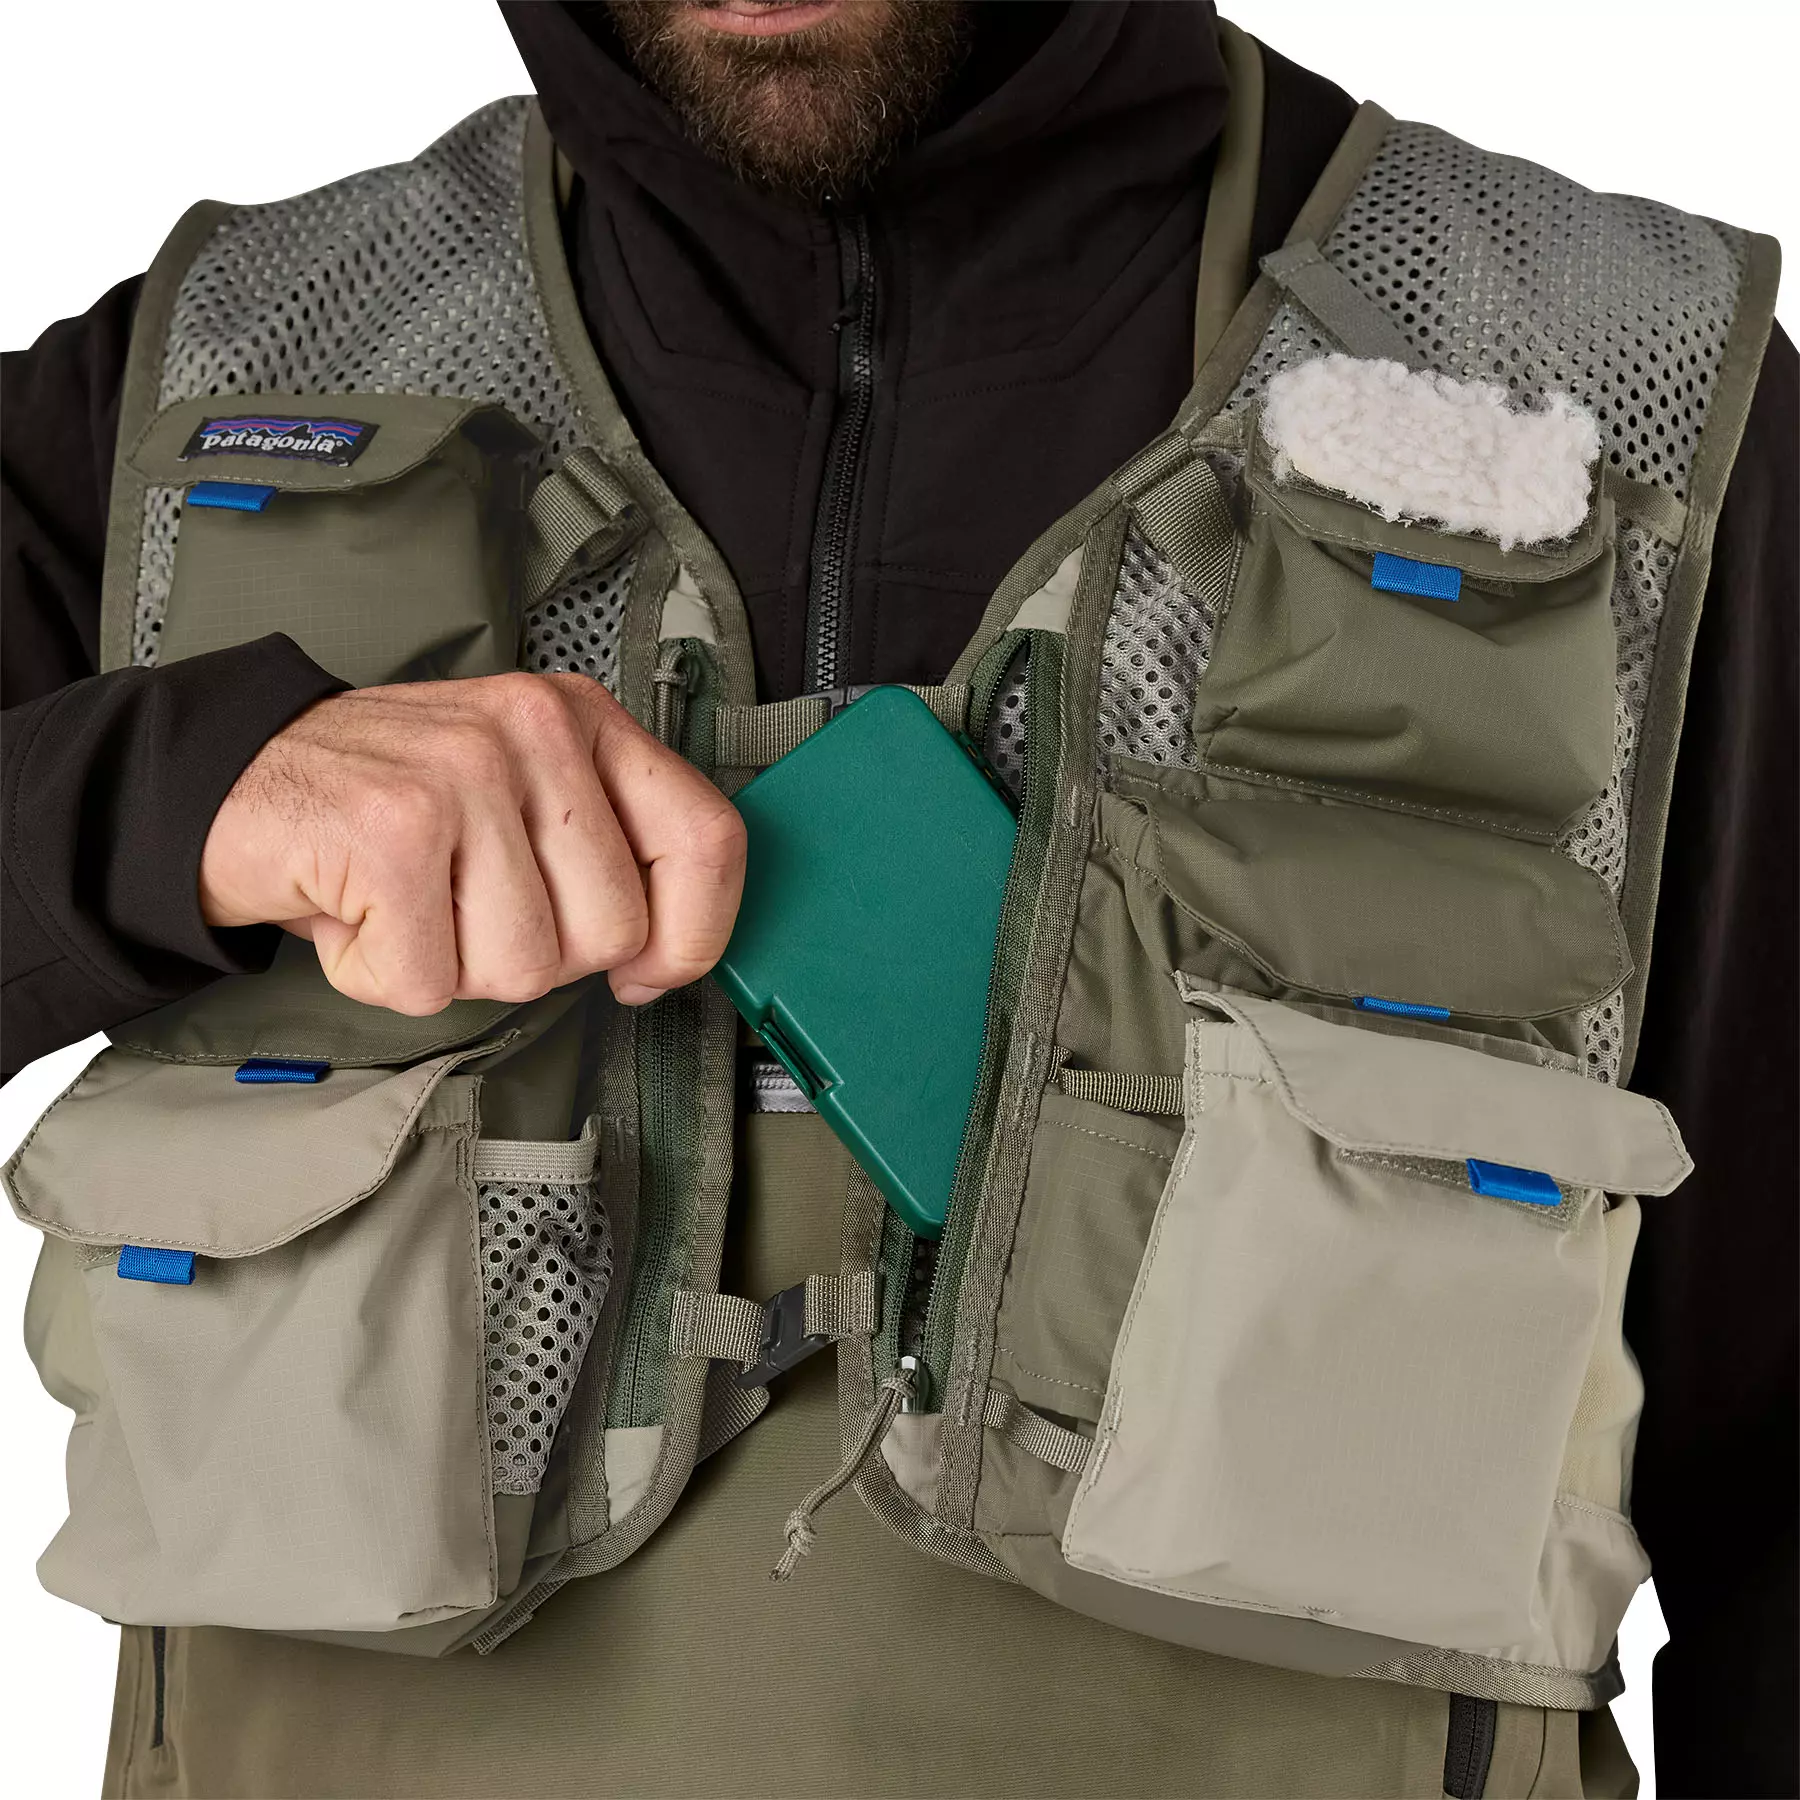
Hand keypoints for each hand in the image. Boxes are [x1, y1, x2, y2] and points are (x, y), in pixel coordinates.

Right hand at [199, 672, 745, 1013]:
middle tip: (466, 907)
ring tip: (410, 903)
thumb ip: (605, 851)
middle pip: (613, 931)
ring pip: (524, 968)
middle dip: (538, 955)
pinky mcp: (389, 831)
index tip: (647, 971)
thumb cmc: (388, 807)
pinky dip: (383, 974)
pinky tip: (360, 912)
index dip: (692, 935)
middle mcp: (534, 730)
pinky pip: (430, 980)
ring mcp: (463, 774)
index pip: (709, 840)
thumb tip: (660, 955)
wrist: (233, 781)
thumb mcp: (521, 796)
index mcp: (583, 720)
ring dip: (455, 966)